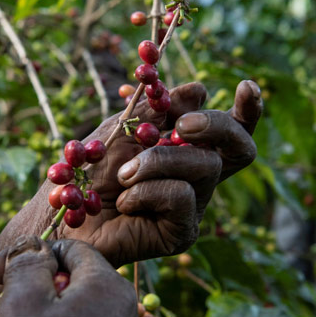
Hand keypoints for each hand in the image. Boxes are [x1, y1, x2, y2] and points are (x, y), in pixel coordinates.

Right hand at [0, 235, 136, 316]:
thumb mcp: (25, 302)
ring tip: (20, 315)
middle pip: (74, 274)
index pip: (72, 248)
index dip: (35, 256)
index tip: (3, 274)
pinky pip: (84, 315)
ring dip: (47, 303)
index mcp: (109, 283)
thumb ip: (28, 262)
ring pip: (77, 299)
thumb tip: (29, 244)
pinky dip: (60, 316)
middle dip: (40, 282)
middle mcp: (122, 302)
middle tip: (8, 299)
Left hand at [52, 81, 261, 266]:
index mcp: (189, 147)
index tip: (245, 85)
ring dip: (158, 161)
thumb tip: (199, 91)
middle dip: (216, 126)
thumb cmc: (93, 168)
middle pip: (239, 147)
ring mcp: (194, 205)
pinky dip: (147, 190)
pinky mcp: (182, 231)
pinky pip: (182, 196)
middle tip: (182, 126)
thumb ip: (158, 109)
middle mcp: (198, 176)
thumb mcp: (124, 127)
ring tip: (123, 174)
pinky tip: (124, 201)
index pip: (231, 129)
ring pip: (206, 167)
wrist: (67, 212)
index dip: (248, 109)